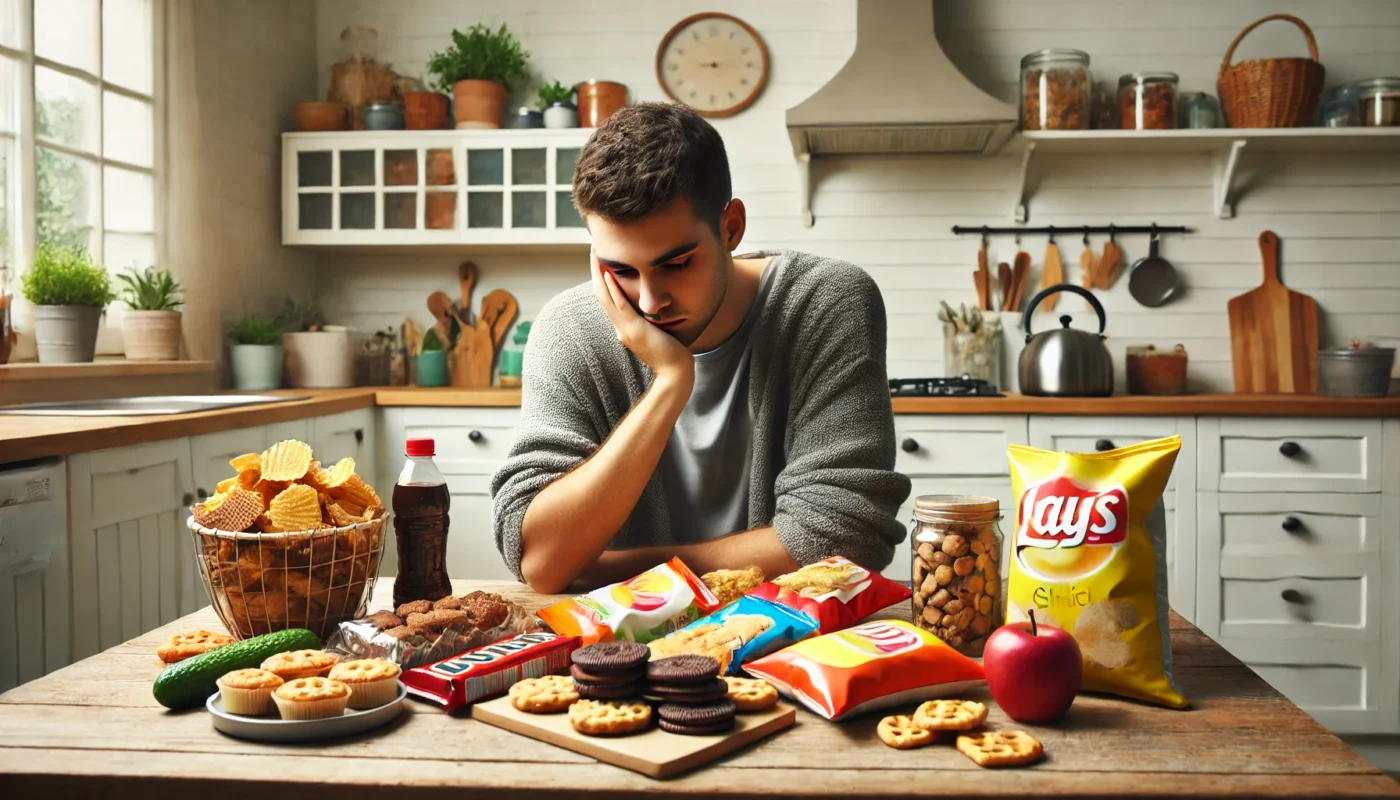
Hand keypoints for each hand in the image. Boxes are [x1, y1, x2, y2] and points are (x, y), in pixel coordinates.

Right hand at [591, 248, 693, 381]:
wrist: (674, 373)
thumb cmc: (671, 353)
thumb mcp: (657, 332)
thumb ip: (651, 319)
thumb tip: (654, 307)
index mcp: (623, 326)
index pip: (608, 298)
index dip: (602, 277)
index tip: (602, 258)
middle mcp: (620, 327)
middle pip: (601, 294)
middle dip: (596, 269)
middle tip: (594, 246)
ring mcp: (625, 329)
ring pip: (605, 297)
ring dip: (599, 274)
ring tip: (596, 253)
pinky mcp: (634, 330)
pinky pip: (620, 307)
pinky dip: (613, 290)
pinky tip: (608, 275)